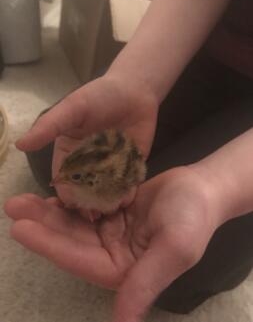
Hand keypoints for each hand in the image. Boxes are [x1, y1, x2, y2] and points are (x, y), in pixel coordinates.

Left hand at [5, 166, 218, 321]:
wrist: (202, 189)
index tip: (21, 229)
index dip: (51, 245)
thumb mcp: (173, 249)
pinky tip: (52, 192)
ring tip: (23, 199)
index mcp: (125, 270)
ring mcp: (111, 232)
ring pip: (75, 223)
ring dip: (50, 212)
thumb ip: (146, 283)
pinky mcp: (113, 213)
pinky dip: (69, 201)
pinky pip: (86, 208)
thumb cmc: (192, 218)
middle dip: (43, 225)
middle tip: (14, 206)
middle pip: (72, 240)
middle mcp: (113, 254)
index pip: (81, 260)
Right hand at [16, 75, 157, 209]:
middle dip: (88, 205)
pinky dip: (127, 194)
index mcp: (69, 156)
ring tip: (112, 210)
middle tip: (94, 217)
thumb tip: (19, 144)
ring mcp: (110, 170)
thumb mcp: (72, 109)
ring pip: (106, 193)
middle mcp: (89, 167)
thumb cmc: (99, 97)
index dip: (67, 194)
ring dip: (108, 202)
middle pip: (85, 193)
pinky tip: (128, 200)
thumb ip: (49, 126)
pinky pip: (128, 186)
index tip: (71, 206)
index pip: (65, 181)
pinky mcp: (130, 168)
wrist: (134, 90)